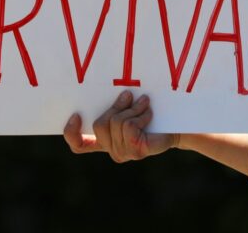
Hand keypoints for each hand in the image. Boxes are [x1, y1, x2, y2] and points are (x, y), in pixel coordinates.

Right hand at [64, 91, 178, 162]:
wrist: (175, 127)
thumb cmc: (149, 115)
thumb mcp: (127, 109)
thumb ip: (114, 107)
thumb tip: (108, 93)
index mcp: (104, 141)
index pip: (79, 145)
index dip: (72, 133)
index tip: (76, 115)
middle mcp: (111, 150)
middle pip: (99, 125)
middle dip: (116, 106)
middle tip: (129, 95)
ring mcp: (123, 153)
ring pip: (116, 122)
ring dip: (132, 108)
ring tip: (144, 103)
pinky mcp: (137, 151)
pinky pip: (130, 126)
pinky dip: (140, 114)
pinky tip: (149, 113)